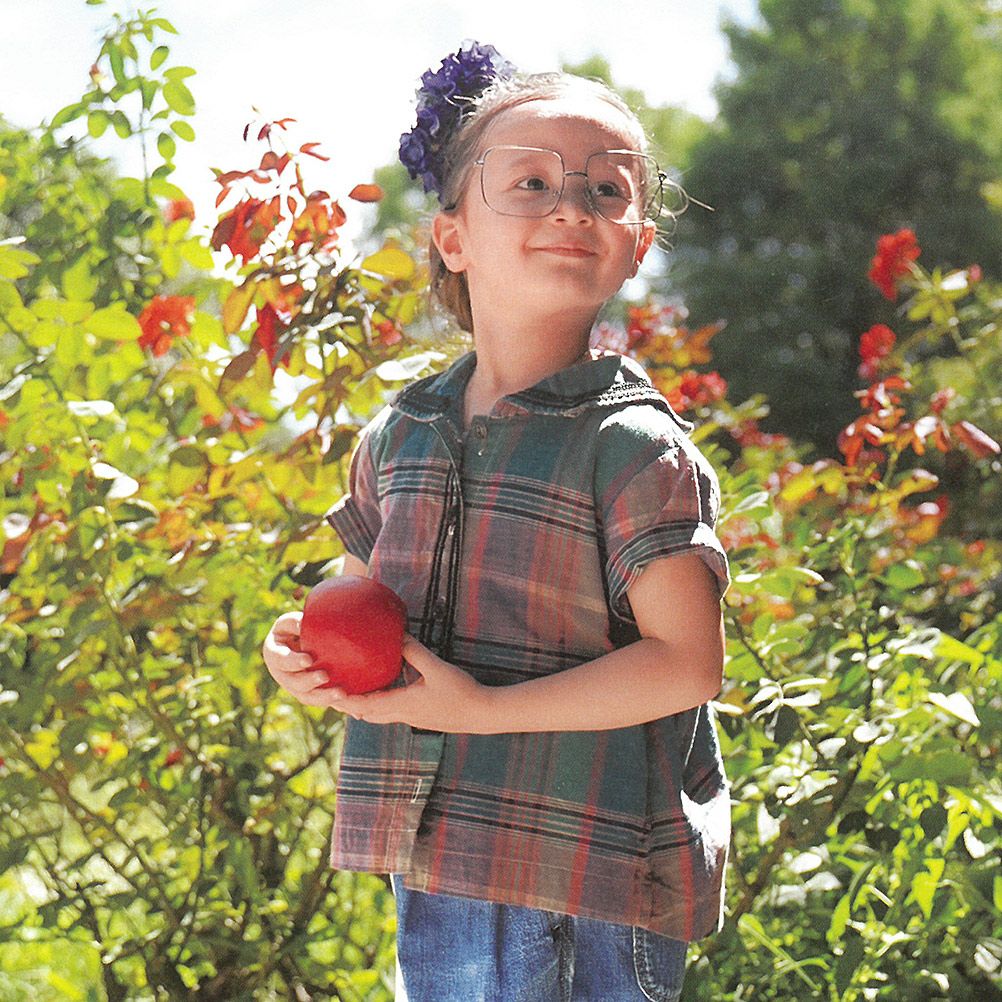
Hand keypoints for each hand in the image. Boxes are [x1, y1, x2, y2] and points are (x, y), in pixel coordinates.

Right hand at [261, 611, 336, 707]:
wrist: (298, 645)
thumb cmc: (293, 629)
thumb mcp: (289, 623)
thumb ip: (295, 623)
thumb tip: (303, 624)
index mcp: (274, 655)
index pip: (281, 660)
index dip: (293, 661)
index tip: (307, 659)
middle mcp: (283, 675)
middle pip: (294, 683)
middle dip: (309, 681)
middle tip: (325, 676)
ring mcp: (295, 688)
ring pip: (308, 697)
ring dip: (324, 697)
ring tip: (341, 693)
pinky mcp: (311, 694)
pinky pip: (323, 701)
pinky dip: (336, 704)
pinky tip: (352, 706)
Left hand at [330, 635, 493, 732]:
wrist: (483, 714)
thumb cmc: (461, 691)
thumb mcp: (436, 667)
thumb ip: (414, 651)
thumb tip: (396, 634)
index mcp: (404, 704)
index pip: (366, 705)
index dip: (346, 700)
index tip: (329, 692)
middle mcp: (404, 715)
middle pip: (367, 715)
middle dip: (349, 706)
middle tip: (332, 694)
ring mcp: (413, 719)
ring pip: (380, 717)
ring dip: (364, 708)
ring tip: (351, 695)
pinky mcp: (422, 719)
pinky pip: (393, 714)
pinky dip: (380, 706)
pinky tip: (385, 694)